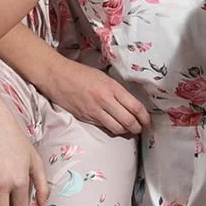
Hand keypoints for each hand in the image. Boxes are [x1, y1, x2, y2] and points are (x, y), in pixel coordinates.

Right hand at [33, 51, 149, 137]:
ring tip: (129, 129)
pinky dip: (112, 129)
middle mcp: (105, 100)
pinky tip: (115, 126)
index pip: (135, 107)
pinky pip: (104, 127)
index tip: (148, 121)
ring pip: (117, 128)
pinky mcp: (86, 118)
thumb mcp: (103, 77)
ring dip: (126, 131)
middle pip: (128, 121)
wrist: (57, 76)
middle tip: (141, 128)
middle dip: (138, 128)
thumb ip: (117, 91)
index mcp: (112, 88)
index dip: (145, 118)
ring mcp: (94, 111)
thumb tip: (130, 104)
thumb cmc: (80, 73)